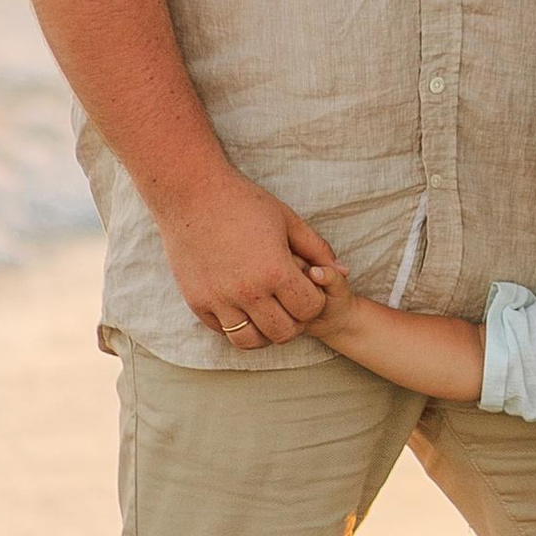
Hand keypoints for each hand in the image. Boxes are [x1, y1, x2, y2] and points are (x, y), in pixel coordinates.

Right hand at [156, 170, 337, 347]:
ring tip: (267, 313)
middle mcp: (247, 292)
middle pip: (283, 333)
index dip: (314, 301)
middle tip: (290, 304)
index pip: (309, 310)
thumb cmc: (244, 202)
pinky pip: (223, 331)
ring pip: (251, 341)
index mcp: (274, 270)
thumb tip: (344, 271)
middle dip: (294, 322)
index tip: (307, 288)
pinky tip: (243, 305)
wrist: (190, 193)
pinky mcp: (197, 302)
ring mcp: (219, 300)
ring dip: (265, 332)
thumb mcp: (288, 220)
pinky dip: (236, 325)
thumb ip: (317, 249)